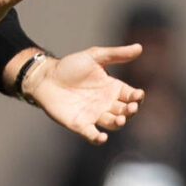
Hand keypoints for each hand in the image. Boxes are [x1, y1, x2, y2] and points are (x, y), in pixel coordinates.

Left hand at [27, 44, 144, 143]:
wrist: (46, 77)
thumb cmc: (70, 67)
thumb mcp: (94, 57)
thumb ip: (116, 54)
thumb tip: (139, 47)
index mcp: (113, 88)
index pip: (131, 95)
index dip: (136, 97)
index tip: (137, 95)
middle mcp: (107, 104)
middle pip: (125, 111)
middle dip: (130, 111)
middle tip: (130, 108)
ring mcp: (94, 115)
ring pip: (112, 124)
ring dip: (118, 123)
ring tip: (120, 119)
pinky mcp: (80, 124)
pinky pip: (92, 134)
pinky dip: (97, 138)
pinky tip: (102, 137)